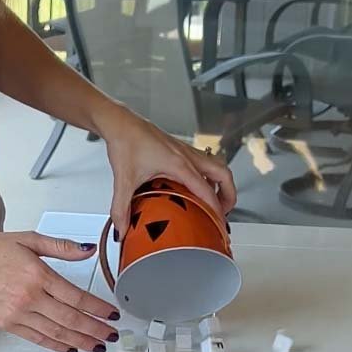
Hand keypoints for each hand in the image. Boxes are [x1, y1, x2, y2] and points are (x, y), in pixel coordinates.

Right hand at [0, 227, 118, 351]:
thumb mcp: (29, 239)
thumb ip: (61, 247)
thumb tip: (87, 251)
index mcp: (38, 275)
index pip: (77, 297)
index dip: (98, 308)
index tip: (111, 314)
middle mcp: (29, 297)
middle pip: (71, 319)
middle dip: (95, 329)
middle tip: (111, 334)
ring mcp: (18, 314)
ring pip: (57, 333)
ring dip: (81, 341)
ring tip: (98, 345)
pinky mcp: (7, 324)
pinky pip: (38, 339)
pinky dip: (57, 346)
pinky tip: (71, 348)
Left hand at [100, 108, 236, 237]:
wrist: (121, 123)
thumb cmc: (126, 142)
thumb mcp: (124, 180)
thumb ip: (121, 208)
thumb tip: (122, 228)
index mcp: (179, 165)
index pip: (207, 192)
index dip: (216, 210)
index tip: (219, 224)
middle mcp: (188, 157)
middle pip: (223, 175)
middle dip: (229, 195)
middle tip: (225, 212)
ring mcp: (186, 151)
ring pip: (217, 166)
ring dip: (222, 183)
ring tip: (217, 199)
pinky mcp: (180, 149)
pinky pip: (205, 162)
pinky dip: (209, 175)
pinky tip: (197, 184)